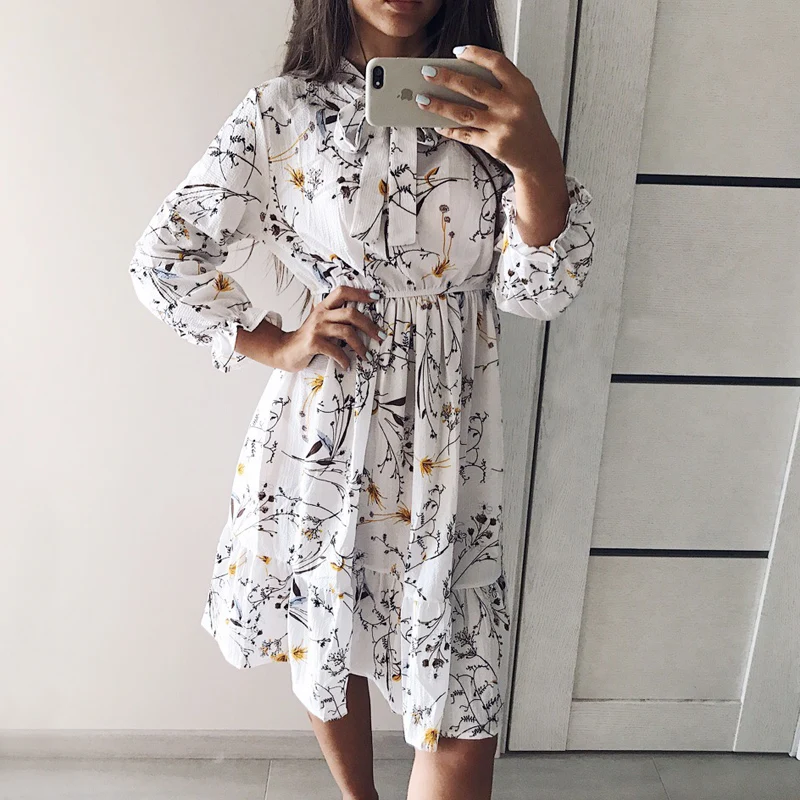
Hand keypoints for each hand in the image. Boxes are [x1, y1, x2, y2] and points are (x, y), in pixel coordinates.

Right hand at [273, 286, 384, 372]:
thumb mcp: (321, 322)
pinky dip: (344, 359)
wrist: (284, 350)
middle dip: (370, 326)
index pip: (343, 291)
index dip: (360, 293)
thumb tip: (364, 321)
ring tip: (367, 356)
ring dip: (361, 346)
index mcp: (324, 306)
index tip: (376, 298)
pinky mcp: (313, 343)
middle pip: (351, 313)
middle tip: (381, 337)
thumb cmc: (309, 338)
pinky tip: (347, 365)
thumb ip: (337, 318)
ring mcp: (316, 328)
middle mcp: (321, 314)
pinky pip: (335, 350)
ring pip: (346, 332)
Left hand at [417, 44, 564, 182]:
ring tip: (422, 100)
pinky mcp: (493, 144)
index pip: (496, 63)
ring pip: (464, 113)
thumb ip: (502, 85)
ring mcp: (502, 126)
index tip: (457, 51)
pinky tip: (437, 124)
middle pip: (473, 87)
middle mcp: (511, 105)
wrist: (538, 155)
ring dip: (440, 106)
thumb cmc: (527, 122)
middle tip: (427, 72)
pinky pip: (465, 134)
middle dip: (447, 78)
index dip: (476, 55)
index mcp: (521, 87)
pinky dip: (449, 129)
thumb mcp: (523, 97)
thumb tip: (463, 77)